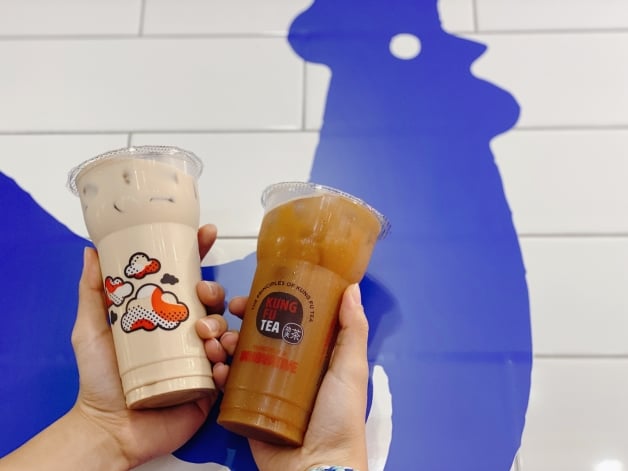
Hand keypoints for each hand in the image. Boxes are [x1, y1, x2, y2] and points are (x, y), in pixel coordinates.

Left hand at [0, 224, 232, 470]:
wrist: (110, 427)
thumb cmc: (100, 379)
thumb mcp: (91, 329)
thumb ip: (92, 292)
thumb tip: (91, 251)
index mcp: (166, 317)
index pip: (187, 280)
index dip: (199, 254)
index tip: (206, 233)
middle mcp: (187, 334)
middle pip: (214, 303)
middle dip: (216, 294)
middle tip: (204, 298)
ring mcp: (201, 359)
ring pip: (227, 333)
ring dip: (225, 330)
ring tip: (209, 341)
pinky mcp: (210, 386)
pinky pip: (231, 369)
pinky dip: (228, 364)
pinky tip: (216, 367)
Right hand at [197, 284, 369, 470]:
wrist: (315, 467)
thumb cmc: (338, 417)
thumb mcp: (350, 369)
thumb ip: (352, 330)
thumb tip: (351, 288)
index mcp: (311, 355)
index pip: (285, 319)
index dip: (268, 302)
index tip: (252, 291)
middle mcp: (286, 368)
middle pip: (257, 334)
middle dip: (238, 320)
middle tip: (229, 312)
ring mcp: (265, 388)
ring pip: (238, 356)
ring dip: (224, 342)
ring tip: (220, 341)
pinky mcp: (247, 409)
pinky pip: (228, 386)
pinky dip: (218, 373)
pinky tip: (216, 367)